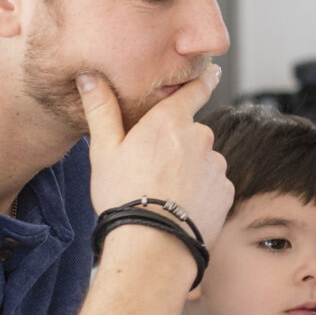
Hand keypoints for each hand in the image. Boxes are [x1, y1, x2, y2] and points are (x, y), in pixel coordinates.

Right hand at [80, 65, 233, 246]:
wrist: (153, 243)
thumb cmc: (123, 194)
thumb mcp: (104, 150)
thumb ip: (101, 110)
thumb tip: (89, 78)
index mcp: (170, 121)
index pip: (195, 89)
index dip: (203, 79)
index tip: (211, 71)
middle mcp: (200, 137)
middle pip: (192, 133)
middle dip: (178, 145)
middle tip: (152, 168)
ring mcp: (216, 165)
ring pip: (203, 161)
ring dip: (189, 170)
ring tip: (164, 193)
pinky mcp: (225, 191)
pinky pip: (213, 186)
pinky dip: (200, 193)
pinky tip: (180, 206)